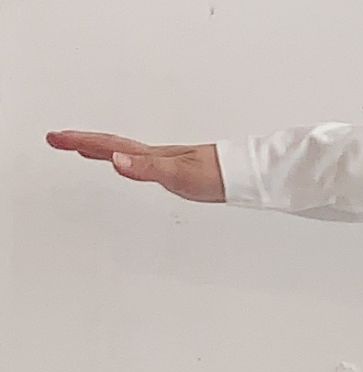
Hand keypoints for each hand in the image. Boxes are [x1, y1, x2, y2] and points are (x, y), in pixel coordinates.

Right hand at [45, 132, 225, 202]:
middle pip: (111, 145)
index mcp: (150, 156)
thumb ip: (147, 168)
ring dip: (100, 149)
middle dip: (81, 143)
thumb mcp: (178, 175)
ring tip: (82, 149)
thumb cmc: (215, 175)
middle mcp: (155, 156)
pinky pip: (140, 162)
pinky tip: (128, 164)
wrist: (242, 176)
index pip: (108, 146)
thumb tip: (117, 160)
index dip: (80, 143)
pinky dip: (125, 160)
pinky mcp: (176, 170)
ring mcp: (165, 162)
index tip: (56, 139)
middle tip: (56, 140)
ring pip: (124, 152)